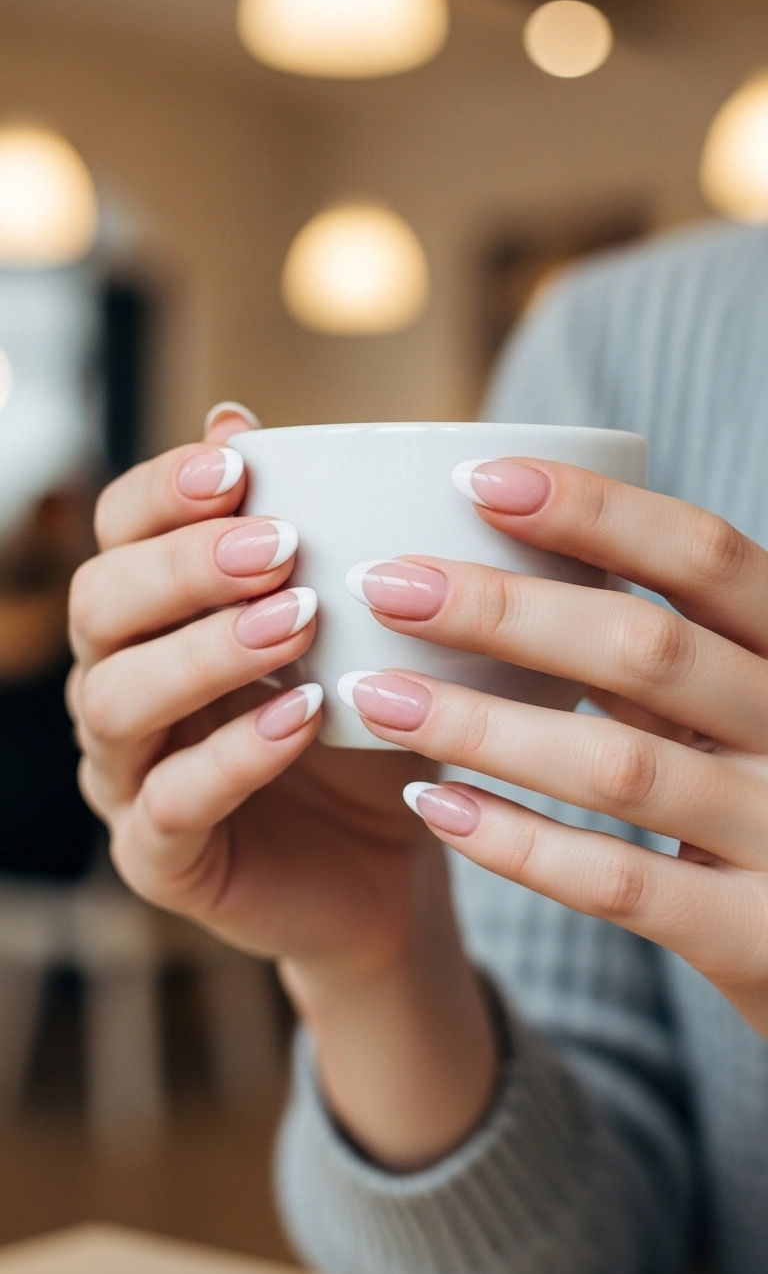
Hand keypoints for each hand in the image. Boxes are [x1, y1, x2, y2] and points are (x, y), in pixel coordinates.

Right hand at [67, 408, 496, 1167]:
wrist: (391, 857)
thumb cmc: (363, 722)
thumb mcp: (348, 620)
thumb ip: (298, 530)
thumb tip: (233, 415)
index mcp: (154, 618)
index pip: (118, 533)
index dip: (162, 492)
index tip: (238, 464)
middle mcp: (122, 688)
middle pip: (99, 606)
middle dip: (182, 568)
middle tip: (278, 546)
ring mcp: (129, 777)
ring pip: (117, 702)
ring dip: (204, 652)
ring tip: (297, 622)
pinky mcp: (161, 858)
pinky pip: (171, 804)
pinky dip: (234, 756)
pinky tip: (301, 718)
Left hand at [341, 459, 767, 1036]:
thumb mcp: (745, 703)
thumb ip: (666, 651)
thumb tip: (514, 555)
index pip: (704, 556)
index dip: (595, 512)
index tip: (477, 479)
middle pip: (646, 650)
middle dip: (505, 611)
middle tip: (386, 584)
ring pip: (618, 766)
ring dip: (483, 726)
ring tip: (377, 694)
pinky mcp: (752, 936)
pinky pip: (616, 882)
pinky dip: (519, 842)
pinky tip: (434, 805)